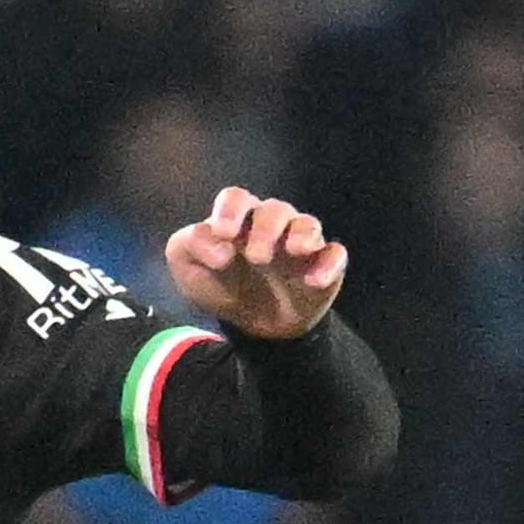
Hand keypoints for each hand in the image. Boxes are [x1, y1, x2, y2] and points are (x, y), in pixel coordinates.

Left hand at [162, 186, 348, 339]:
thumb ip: (189, 246)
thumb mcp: (188, 268)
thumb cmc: (221, 285)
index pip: (236, 198)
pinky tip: (315, 280)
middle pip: (274, 209)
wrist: (253, 326)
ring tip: (294, 250)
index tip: (224, 233)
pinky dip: (329, 264)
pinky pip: (335, 255)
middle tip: (256, 257)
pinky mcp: (324, 265)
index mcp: (238, 220)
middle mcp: (272, 224)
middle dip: (265, 228)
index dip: (231, 210)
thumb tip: (219, 247)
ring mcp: (300, 243)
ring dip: (301, 234)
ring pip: (307, 224)